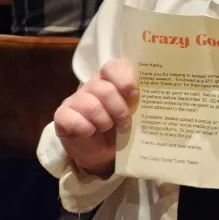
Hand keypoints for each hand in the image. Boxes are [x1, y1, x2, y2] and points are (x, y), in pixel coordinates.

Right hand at [53, 59, 136, 177]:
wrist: (103, 153)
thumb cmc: (121, 127)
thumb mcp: (134, 113)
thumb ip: (140, 102)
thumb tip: (156, 98)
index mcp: (112, 80)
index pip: (114, 66)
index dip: (124, 79)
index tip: (134, 94)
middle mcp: (93, 86)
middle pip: (104, 89)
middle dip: (118, 109)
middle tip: (125, 123)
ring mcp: (75, 99)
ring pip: (90, 104)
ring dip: (103, 120)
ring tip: (108, 128)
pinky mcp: (62, 116)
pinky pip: (70, 118)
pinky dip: (84, 127)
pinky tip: (90, 132)